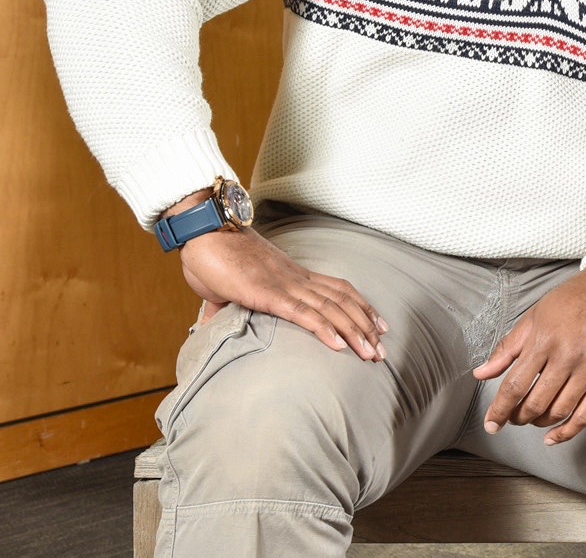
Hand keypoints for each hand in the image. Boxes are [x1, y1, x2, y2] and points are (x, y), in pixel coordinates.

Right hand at [172, 196, 386, 361]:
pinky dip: (325, 330)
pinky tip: (340, 346)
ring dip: (355, 332)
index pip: (337, 290)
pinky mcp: (268, 294)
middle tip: (382, 351)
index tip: (377, 326)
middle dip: (365, 327)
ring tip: (371, 354)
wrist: (204, 230)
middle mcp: (295, 278)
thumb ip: (223, 305)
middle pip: (342, 302)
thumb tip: (210, 323)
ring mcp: (284, 285)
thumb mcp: (224, 286)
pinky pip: (303, 314)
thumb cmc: (212, 255)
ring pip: (331, 310)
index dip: (360, 307)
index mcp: (291, 275)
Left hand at [474, 262, 585, 444]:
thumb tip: (481, 373)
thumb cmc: (574, 300)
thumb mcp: (534, 316)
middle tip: (513, 418)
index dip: (499, 410)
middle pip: (536, 403)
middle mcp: (567, 356)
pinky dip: (567, 432)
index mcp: (544, 340)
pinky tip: (553, 437)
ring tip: (533, 419)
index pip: (515, 385)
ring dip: (540, 422)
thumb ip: (507, 348)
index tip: (492, 424)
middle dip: (518, 417)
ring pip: (559, 411)